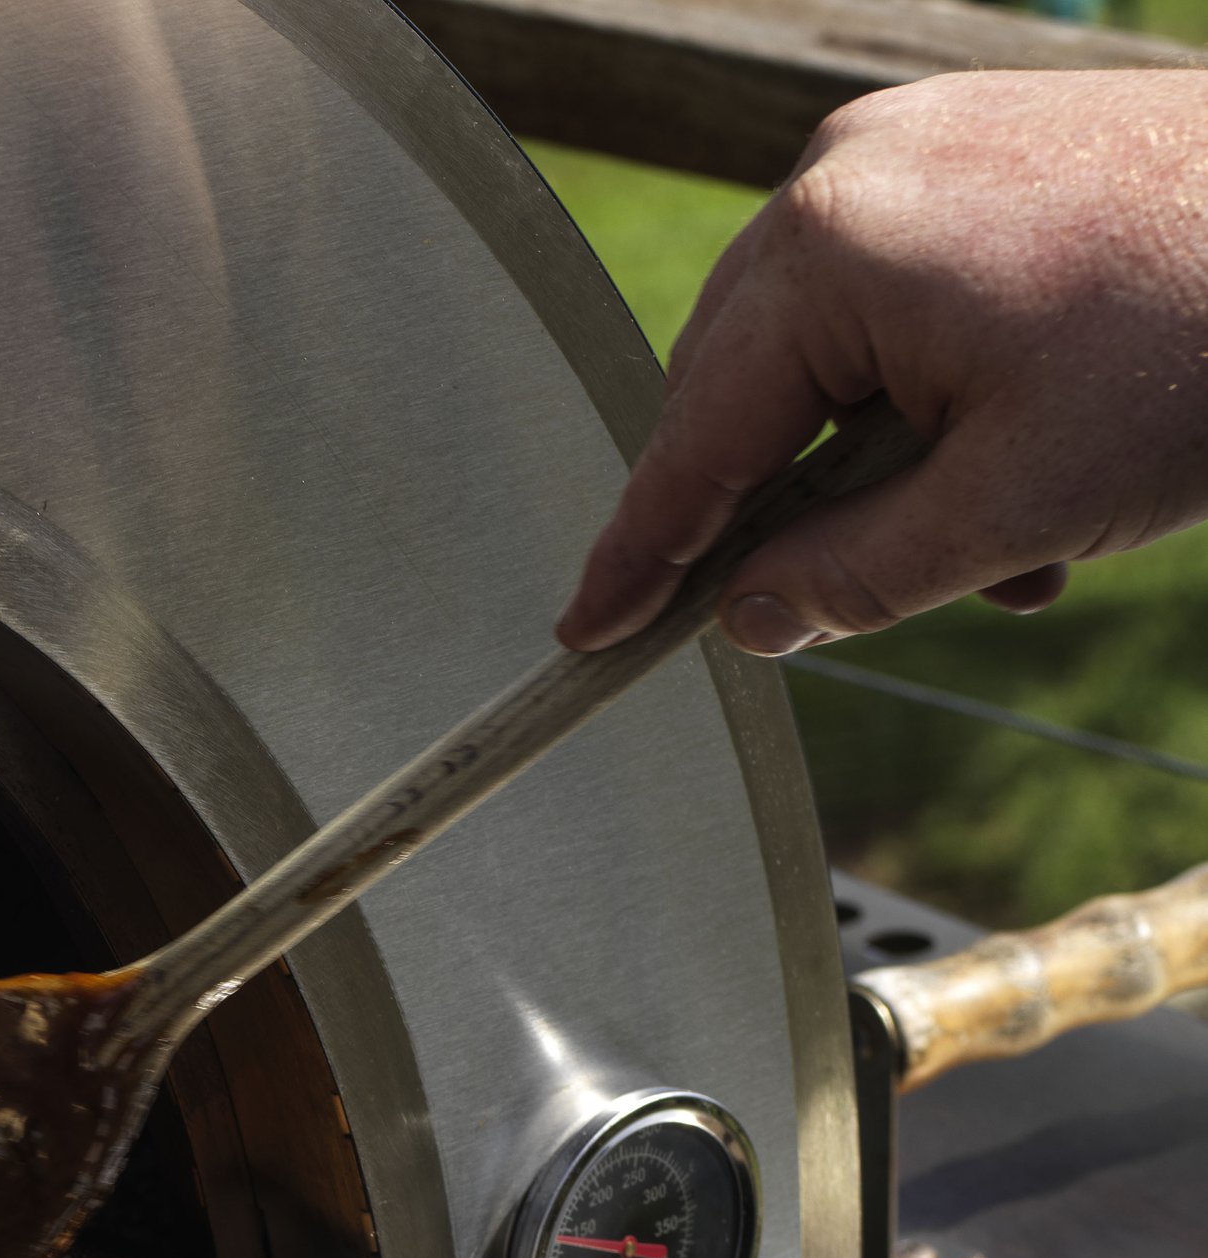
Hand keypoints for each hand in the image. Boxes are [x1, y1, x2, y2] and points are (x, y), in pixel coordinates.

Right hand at [559, 74, 1207, 657]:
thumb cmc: (1199, 341)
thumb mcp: (1012, 509)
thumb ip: (855, 580)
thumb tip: (753, 619)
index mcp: (831, 248)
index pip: (694, 439)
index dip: (642, 554)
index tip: (588, 631)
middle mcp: (845, 175)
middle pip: (744, 395)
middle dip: (800, 517)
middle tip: (868, 604)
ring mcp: (907, 148)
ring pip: (823, 361)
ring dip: (886, 475)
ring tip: (1014, 540)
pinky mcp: (969, 152)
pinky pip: (890, 303)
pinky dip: (932, 404)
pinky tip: (1026, 458)